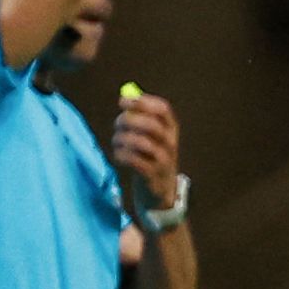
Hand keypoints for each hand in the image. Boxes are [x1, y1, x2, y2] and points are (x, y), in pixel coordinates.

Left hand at [111, 86, 182, 203]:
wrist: (160, 191)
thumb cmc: (150, 157)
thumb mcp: (152, 137)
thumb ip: (141, 117)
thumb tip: (125, 97)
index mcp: (171, 129)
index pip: (162, 109)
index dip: (142, 102)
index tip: (122, 101)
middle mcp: (170, 143)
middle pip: (151, 124)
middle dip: (129, 121)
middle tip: (117, 124)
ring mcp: (164, 161)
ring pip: (141, 143)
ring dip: (122, 139)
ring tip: (117, 142)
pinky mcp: (152, 176)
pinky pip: (134, 161)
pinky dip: (122, 155)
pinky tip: (119, 156)